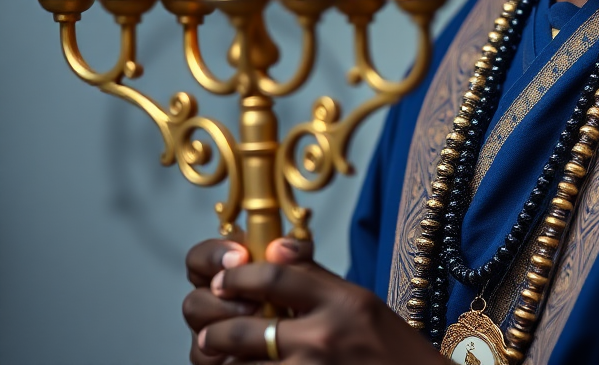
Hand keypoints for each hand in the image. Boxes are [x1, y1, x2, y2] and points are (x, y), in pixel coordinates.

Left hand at [192, 237, 446, 363]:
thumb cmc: (389, 348)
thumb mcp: (361, 301)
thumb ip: (316, 278)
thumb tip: (275, 248)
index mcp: (343, 300)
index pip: (276, 276)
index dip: (240, 276)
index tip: (223, 277)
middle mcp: (325, 337)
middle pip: (250, 327)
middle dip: (218, 326)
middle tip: (207, 324)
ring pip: (246, 364)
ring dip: (221, 359)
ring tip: (212, 351)